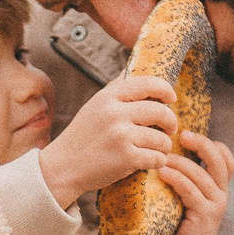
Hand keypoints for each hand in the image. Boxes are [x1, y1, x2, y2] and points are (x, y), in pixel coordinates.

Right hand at [38, 74, 181, 208]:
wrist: (62, 167)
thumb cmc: (82, 136)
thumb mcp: (94, 106)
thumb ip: (115, 89)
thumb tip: (134, 67)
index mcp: (108, 97)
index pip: (148, 84)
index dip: (165, 90)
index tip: (171, 99)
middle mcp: (115, 113)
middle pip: (160, 112)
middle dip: (170, 122)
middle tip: (168, 130)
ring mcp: (121, 136)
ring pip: (161, 139)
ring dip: (163, 146)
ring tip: (155, 149)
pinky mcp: (126, 158)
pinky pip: (158, 158)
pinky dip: (158, 161)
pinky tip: (150, 162)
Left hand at [157, 132, 233, 234]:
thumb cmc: (178, 226)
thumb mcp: (183, 199)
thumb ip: (181, 180)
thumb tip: (159, 154)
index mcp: (218, 188)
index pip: (226, 158)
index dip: (213, 144)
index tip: (189, 136)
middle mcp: (221, 193)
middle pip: (220, 159)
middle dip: (202, 143)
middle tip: (182, 135)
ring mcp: (215, 204)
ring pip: (201, 173)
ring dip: (180, 162)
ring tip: (161, 157)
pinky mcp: (204, 215)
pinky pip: (191, 190)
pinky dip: (176, 178)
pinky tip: (162, 173)